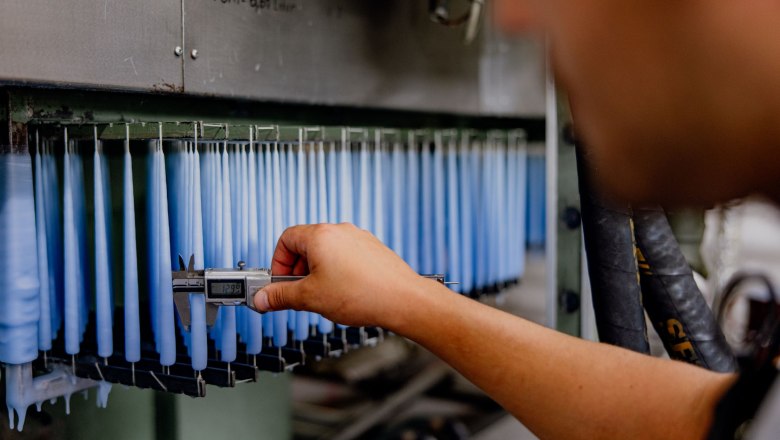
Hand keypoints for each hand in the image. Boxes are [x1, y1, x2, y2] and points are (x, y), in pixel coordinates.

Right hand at [253, 223, 431, 328]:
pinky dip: (337, 271)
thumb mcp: (311, 298)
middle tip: (298, 292)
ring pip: (327, 251)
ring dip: (317, 272)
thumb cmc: (363, 294)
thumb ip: (281, 296)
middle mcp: (340, 231)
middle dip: (297, 270)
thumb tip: (263, 298)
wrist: (403, 300)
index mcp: (320, 235)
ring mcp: (359, 239)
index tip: (280, 283)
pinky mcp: (372, 250)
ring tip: (323, 295)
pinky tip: (344, 293)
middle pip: (305, 244)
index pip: (285, 239)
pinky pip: (345, 256)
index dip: (278, 263)